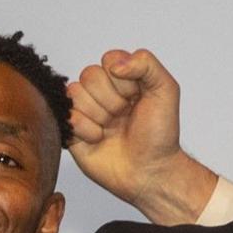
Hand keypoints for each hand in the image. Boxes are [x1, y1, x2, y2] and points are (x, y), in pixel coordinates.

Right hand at [66, 48, 219, 224]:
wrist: (151, 172)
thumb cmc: (160, 135)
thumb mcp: (166, 91)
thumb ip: (146, 64)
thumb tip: (115, 64)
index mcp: (123, 80)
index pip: (109, 60)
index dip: (122, 80)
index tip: (136, 97)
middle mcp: (102, 93)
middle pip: (90, 75)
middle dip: (111, 99)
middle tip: (124, 116)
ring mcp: (86, 111)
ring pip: (75, 93)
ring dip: (99, 115)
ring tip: (112, 129)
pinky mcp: (73, 130)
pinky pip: (67, 116)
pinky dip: (87, 129)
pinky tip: (100, 139)